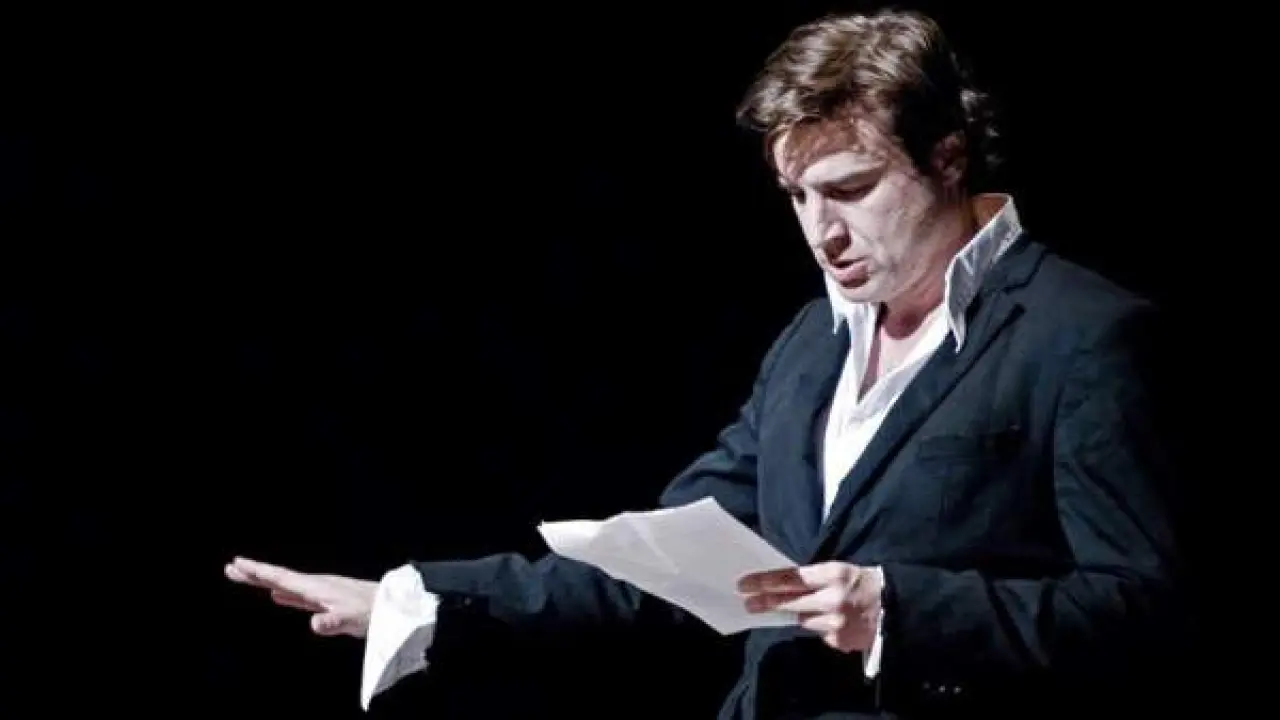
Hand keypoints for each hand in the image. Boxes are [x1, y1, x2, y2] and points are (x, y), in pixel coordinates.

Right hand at [225, 556, 377, 637]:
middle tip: (230, 569)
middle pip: (279, 578)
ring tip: (248, 578)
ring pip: (286, 586)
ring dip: (266, 582)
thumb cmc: (374, 612)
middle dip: (254, 574)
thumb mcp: (351, 620)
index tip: (237, 564)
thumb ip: (332, 622)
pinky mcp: (328, 602)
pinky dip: (284, 594)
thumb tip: (314, 624)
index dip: (258, 572)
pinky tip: (279, 596)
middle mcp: (317, 586)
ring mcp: (322, 593)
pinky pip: (298, 596)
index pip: (281, 578)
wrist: (395, 607)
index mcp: (317, 587)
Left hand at [738, 562, 883, 653]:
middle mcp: (833, 599)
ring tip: (818, 607)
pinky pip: (821, 634)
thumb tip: (784, 586)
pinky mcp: (840, 641)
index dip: (765, 581)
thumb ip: (814, 578)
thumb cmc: (865, 583)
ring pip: (804, 620)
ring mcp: (837, 623)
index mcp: (834, 574)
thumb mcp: (841, 571)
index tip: (746, 584)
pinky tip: (838, 621)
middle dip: (766, 602)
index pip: (791, 578)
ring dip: (804, 614)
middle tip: (747, 603)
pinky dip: (824, 628)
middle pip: (790, 602)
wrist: (899, 606)